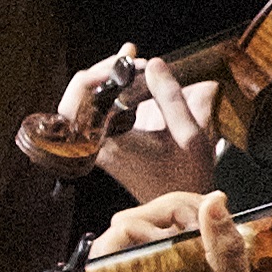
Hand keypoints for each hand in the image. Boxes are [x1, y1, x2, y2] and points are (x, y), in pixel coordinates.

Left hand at [46, 46, 224, 202]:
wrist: (179, 211)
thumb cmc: (188, 179)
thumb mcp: (189, 135)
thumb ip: (171, 98)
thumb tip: (153, 64)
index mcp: (110, 142)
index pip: (82, 96)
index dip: (102, 71)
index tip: (129, 62)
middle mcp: (96, 143)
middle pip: (82, 93)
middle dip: (108, 70)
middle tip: (136, 61)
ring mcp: (97, 143)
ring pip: (89, 99)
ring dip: (114, 79)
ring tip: (143, 70)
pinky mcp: (104, 142)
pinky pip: (100, 108)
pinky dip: (117, 90)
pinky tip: (137, 78)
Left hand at [93, 192, 271, 271]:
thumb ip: (222, 247)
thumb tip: (213, 201)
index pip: (123, 234)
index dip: (159, 215)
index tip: (198, 220)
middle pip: (132, 232)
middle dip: (171, 217)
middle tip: (211, 223)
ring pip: (146, 241)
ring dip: (181, 229)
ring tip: (216, 237)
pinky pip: (160, 257)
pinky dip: (185, 245)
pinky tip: (212, 251)